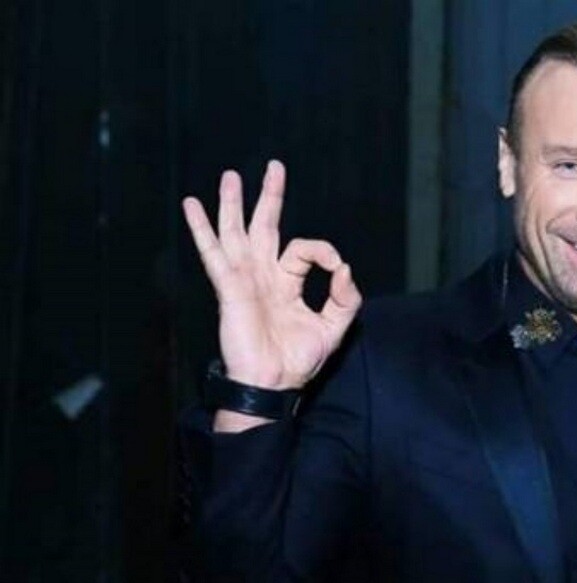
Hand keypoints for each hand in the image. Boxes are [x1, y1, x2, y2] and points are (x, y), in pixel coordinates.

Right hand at [183, 161, 360, 389]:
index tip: (337, 269)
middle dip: (269, 197)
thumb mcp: (334, 327)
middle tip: (274, 168)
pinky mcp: (229, 287)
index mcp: (287, 283)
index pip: (304, 250)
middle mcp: (264, 276)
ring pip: (236, 232)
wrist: (274, 383)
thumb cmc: (298, 360)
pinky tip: (192, 205)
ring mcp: (244, 279)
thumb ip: (345, 298)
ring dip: (233, 203)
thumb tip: (344, 268)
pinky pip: (213, 252)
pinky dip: (202, 228)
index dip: (324, 252)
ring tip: (230, 176)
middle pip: (265, 226)